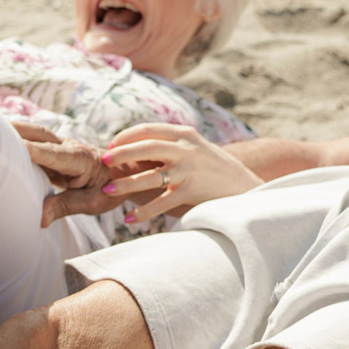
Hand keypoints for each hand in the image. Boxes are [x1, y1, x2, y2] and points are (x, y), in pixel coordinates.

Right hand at [14, 121, 119, 225]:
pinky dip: (14, 137)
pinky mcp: (52, 149)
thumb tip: (39, 219)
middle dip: (14, 130)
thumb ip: (65, 207)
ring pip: (33, 133)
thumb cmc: (108, 190)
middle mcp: (68, 147)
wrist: (120, 175)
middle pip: (39, 134)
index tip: (11, 145)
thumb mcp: (91, 203)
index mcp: (80, 159)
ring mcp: (59, 146)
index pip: (53, 154)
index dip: (32, 149)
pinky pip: (31, 141)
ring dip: (11, 129)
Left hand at [102, 123, 264, 223]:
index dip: (126, 136)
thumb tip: (135, 147)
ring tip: (108, 192)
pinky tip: (130, 219)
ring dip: (126, 184)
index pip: (148, 129)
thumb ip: (171, 144)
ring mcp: (189, 170)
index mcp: (184, 134)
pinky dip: (144, 212)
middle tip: (104, 162)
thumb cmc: (214, 168)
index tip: (111, 146)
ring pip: (150, 176)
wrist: (245, 186)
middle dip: (121, 154)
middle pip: (146, 146)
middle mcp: (186, 149)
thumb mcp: (195, 147)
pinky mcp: (192, 191)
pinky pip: (162, 203)